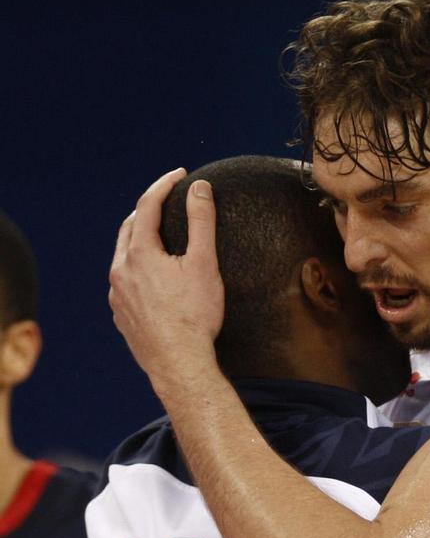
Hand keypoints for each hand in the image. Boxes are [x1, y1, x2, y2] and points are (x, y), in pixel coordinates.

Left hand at [109, 169, 223, 394]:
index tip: (180, 174)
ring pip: (124, 257)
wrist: (179, 363)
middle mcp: (121, 271)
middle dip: (147, 210)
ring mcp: (117, 296)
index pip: (147, 206)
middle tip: (167, 202)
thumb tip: (199, 188)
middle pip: (130, 228)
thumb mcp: (204, 264)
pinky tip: (152, 279)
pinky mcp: (121, 316)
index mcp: (139, 254)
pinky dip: (137, 270)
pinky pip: (124, 284)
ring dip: (139, 241)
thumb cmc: (195, 315)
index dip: (164, 186)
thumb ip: (201, 222)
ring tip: (159, 238)